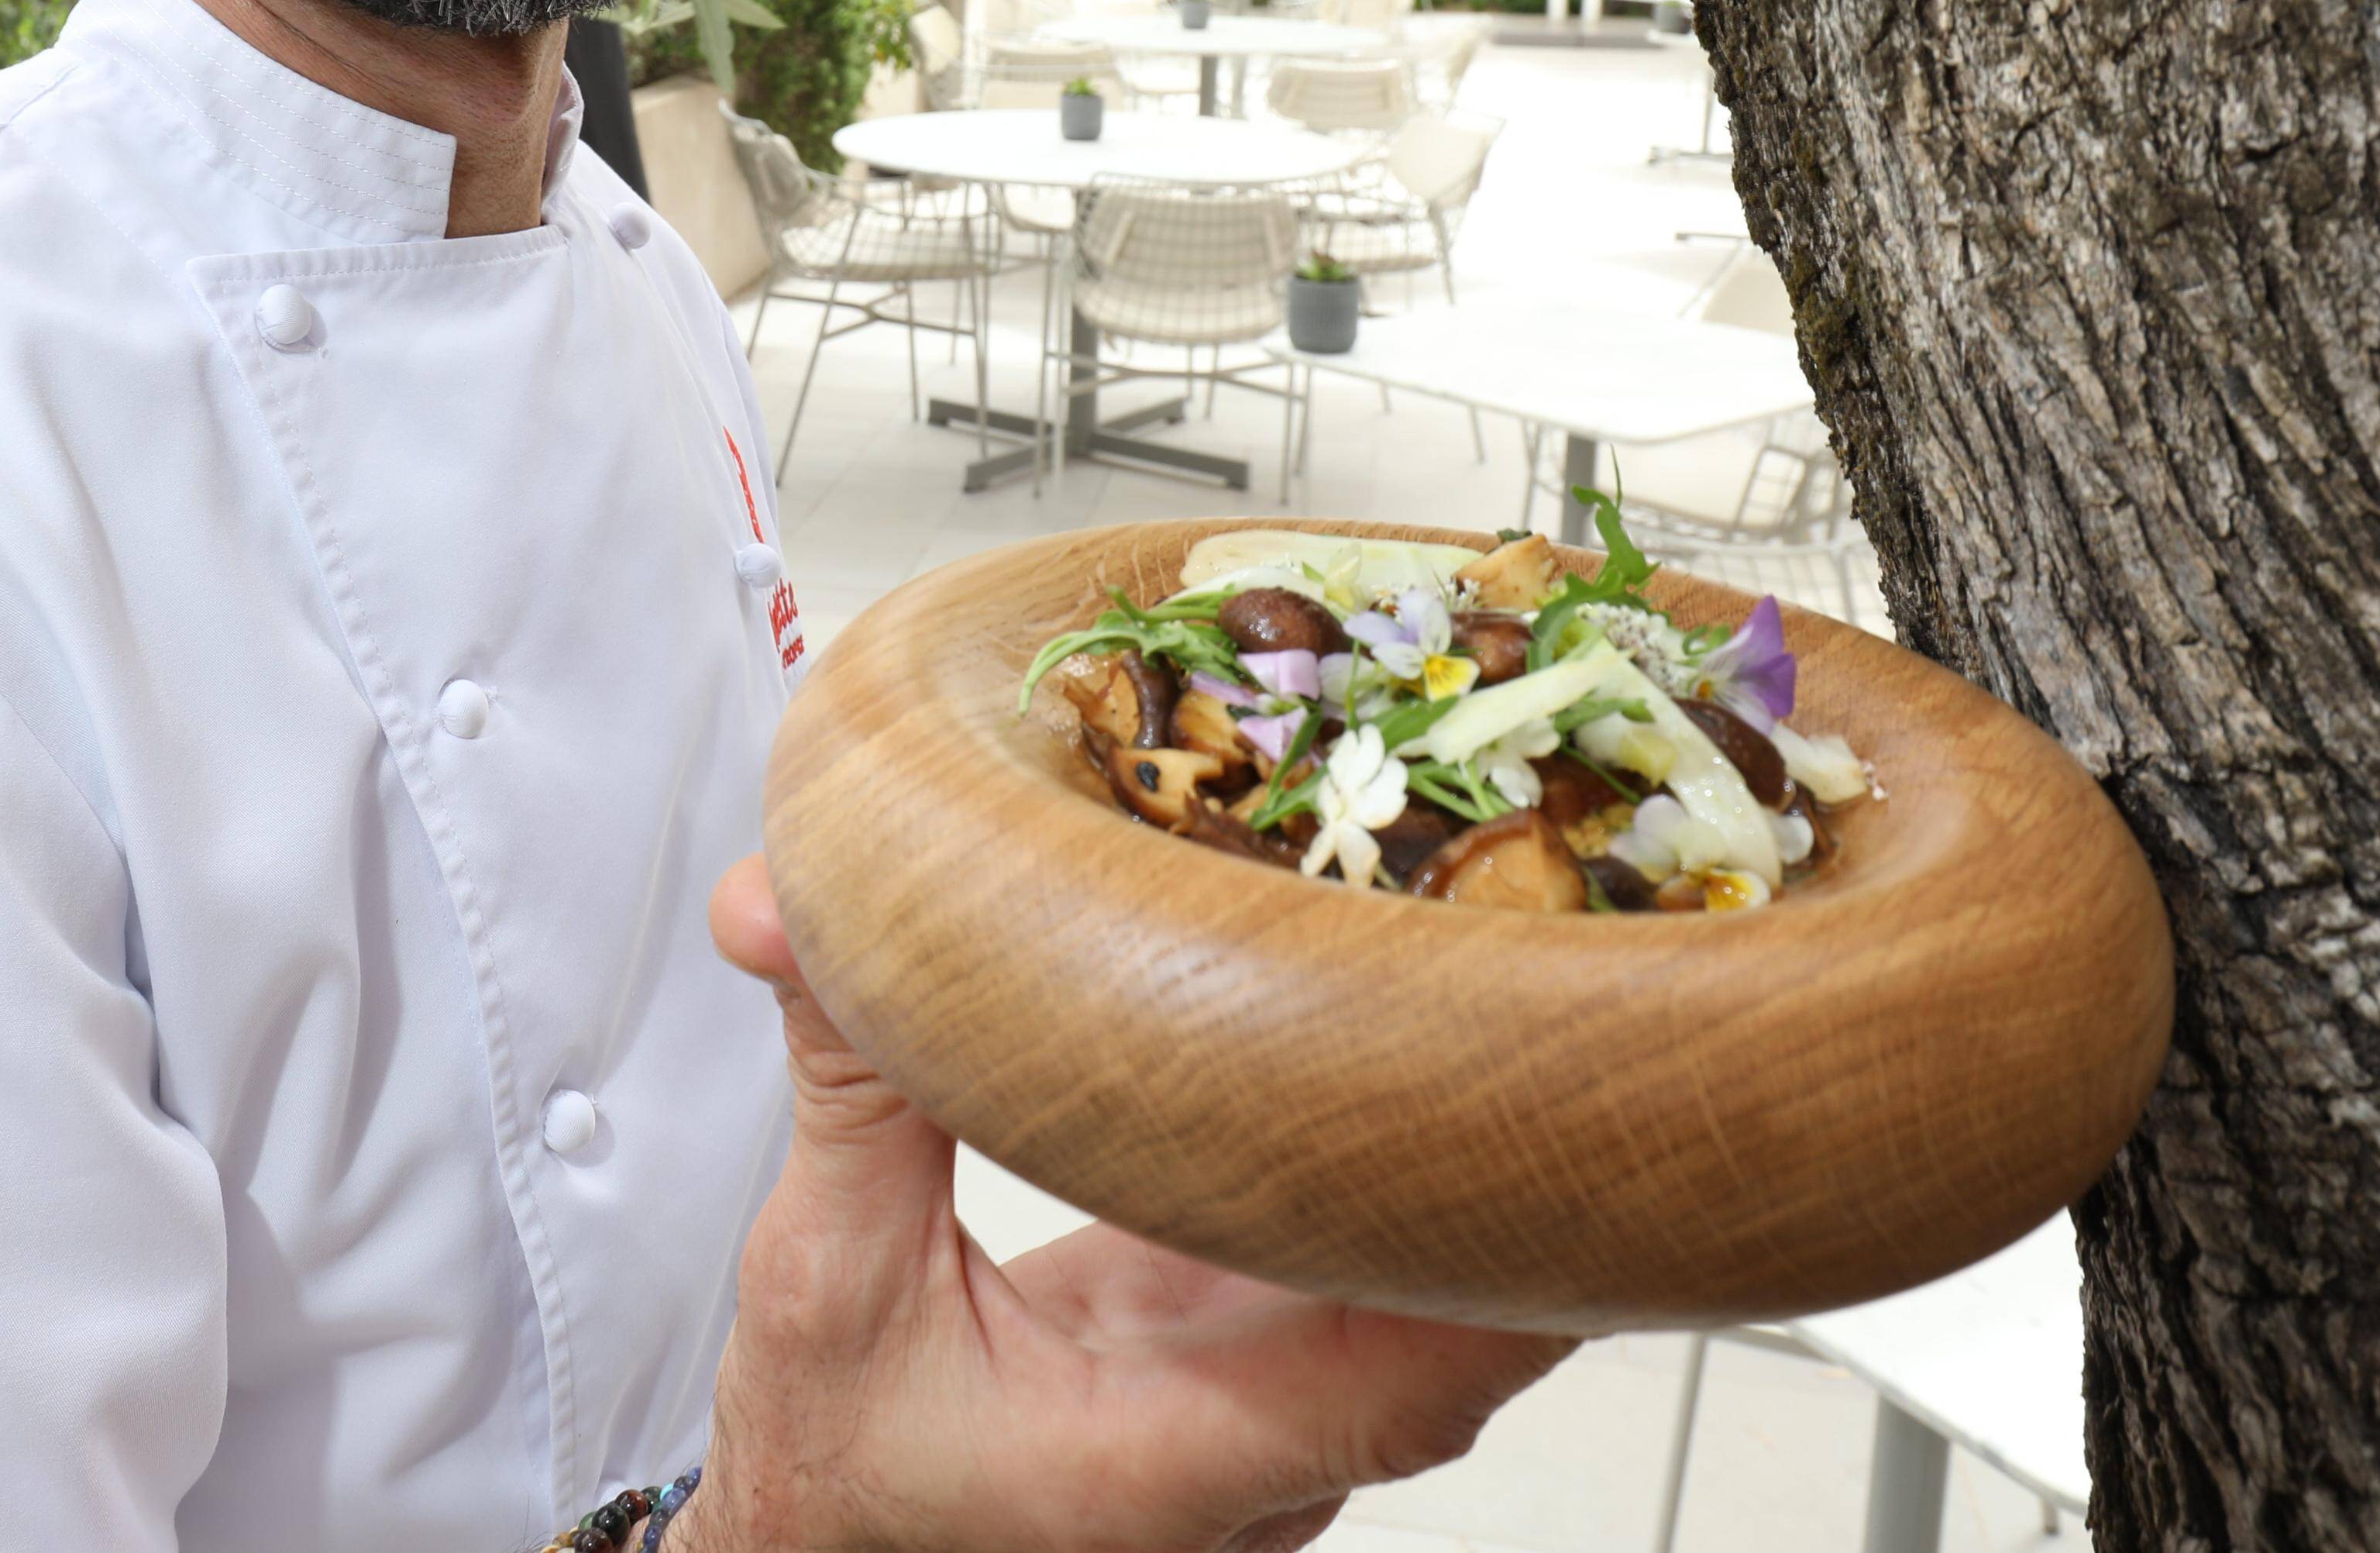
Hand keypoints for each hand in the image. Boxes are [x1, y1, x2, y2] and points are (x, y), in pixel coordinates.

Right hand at [677, 858, 1565, 1552]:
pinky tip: (1410, 1063)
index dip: (1519, 1264)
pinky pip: (1379, 1279)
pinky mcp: (1264, 1377)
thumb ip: (847, 1089)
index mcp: (1168, 1460)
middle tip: (1573, 991)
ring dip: (1480, 1166)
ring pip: (1442, 1304)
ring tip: (1517, 993)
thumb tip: (801, 905)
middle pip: (1470, 1326)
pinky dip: (1405, 1177)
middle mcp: (1259, 1462)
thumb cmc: (834, 1475)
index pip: (1410, 1379)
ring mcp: (1277, 1426)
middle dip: (1530, 1165)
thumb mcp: (819, 1276)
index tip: (1578, 1129)